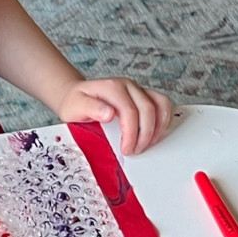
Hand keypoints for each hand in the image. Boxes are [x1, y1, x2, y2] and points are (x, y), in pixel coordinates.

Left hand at [55, 78, 173, 154]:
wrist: (75, 96)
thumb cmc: (75, 103)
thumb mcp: (75, 107)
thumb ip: (91, 109)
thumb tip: (110, 114)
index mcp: (112, 87)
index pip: (130, 111)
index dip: (131, 134)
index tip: (126, 149)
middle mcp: (128, 86)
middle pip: (148, 109)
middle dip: (144, 135)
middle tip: (135, 150)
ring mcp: (138, 90)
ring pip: (161, 104)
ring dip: (158, 127)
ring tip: (146, 144)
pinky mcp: (143, 96)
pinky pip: (162, 104)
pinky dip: (163, 120)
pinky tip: (153, 134)